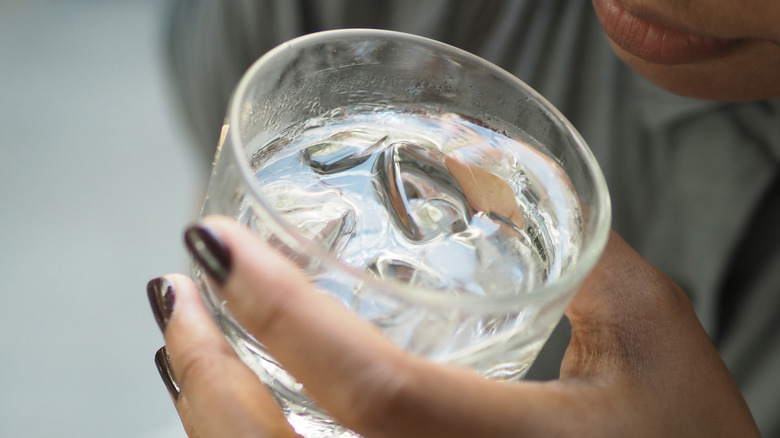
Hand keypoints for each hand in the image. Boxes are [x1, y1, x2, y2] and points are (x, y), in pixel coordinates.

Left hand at [147, 215, 758, 436]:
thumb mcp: (658, 345)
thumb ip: (590, 260)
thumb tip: (506, 193)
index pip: (369, 389)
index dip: (278, 310)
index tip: (212, 242)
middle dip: (203, 372)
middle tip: (178, 291)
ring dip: (205, 415)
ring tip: (190, 342)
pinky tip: (237, 412)